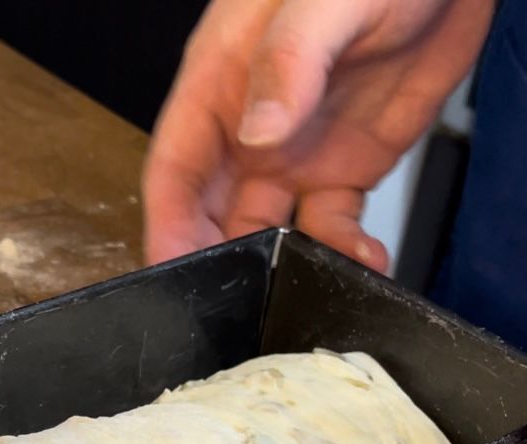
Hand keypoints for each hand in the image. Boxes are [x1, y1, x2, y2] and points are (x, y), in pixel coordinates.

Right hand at [143, 0, 493, 267]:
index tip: (169, 273)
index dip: (165, 227)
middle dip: (217, 262)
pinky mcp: (344, 167)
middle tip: (238, 301)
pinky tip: (361, 264)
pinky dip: (341, 253)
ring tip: (309, 286)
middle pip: (210, 215)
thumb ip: (289, 60)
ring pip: (268, 231)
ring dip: (281, 267)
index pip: (174, 171)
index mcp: (219, 85)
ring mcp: (295, 154)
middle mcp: (248, 130)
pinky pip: (331, 226)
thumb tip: (257, 134)